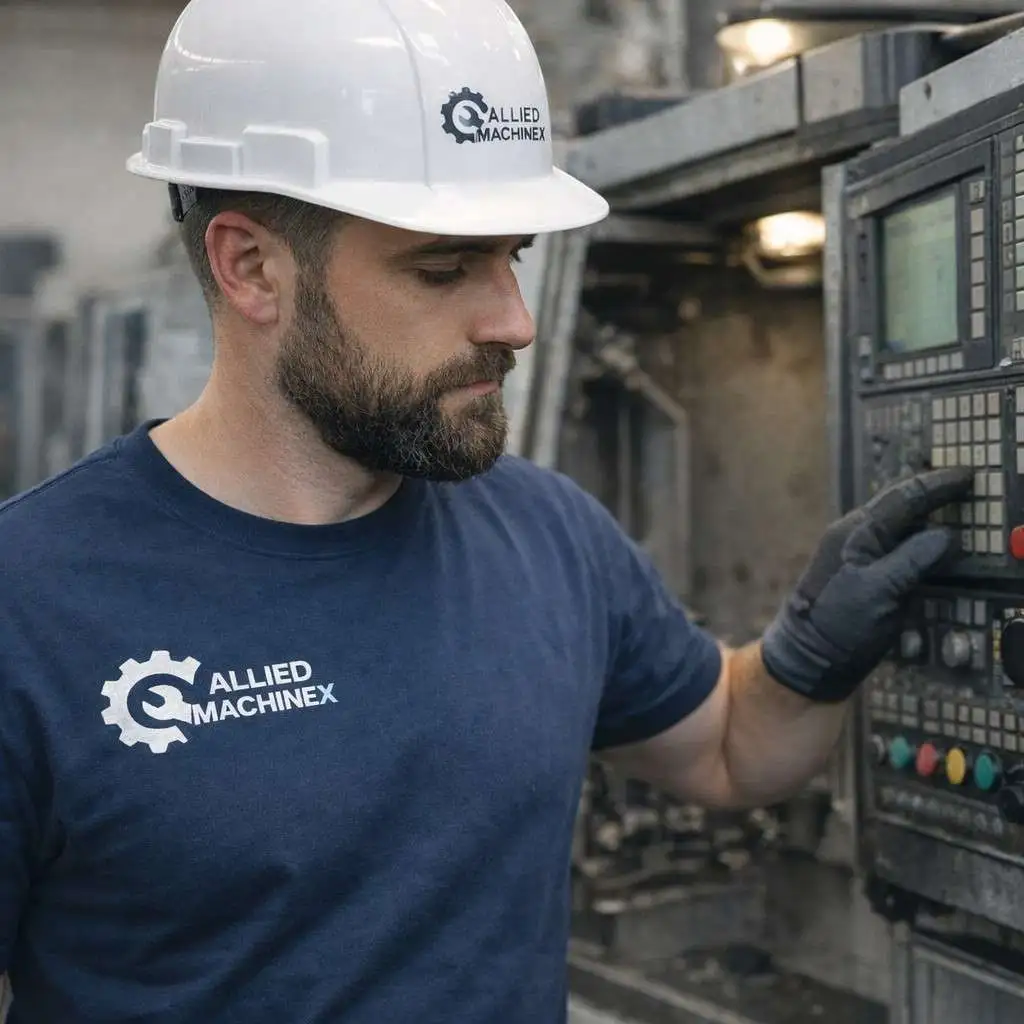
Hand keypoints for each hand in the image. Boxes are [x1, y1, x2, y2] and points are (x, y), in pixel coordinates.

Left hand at [761, 466, 974, 702]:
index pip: (903, 497)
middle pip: (899, 506)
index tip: (967, 476)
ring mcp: (854, 557)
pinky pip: (893, 548)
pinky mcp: (859, 577)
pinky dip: (915, 543)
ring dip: (924, 518)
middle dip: (930, 495)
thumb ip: (912, 558)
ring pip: (896, 527)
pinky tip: (929, 548)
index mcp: (855, 532)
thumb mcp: (879, 591)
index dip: (937, 485)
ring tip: (952, 512)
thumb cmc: (835, 625)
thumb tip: (945, 534)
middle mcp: (853, 538)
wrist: (806, 659)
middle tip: (962, 488)